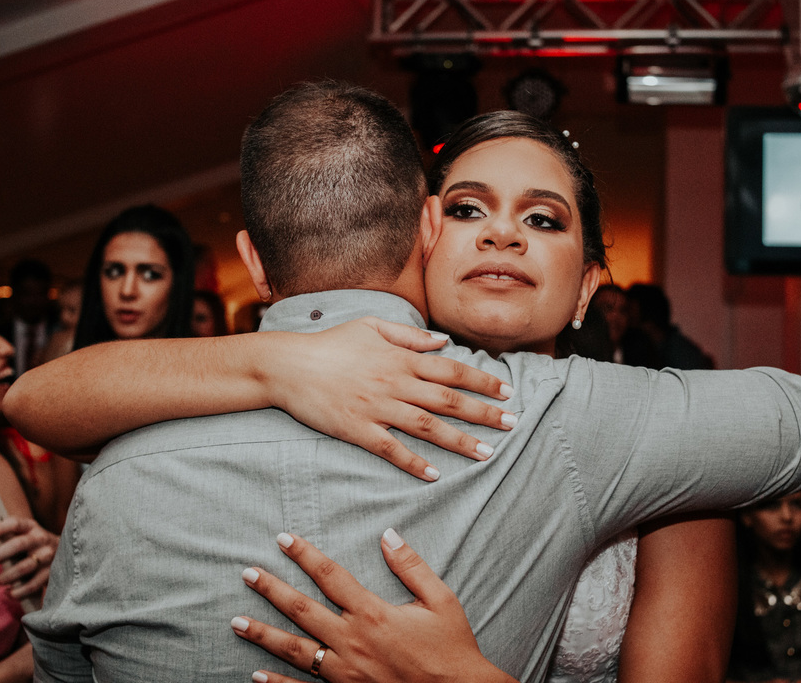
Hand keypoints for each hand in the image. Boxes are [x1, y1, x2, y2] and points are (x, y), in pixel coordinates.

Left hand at [0, 516, 56, 599]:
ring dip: (8, 575)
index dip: (0, 529)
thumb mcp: (23, 534)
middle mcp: (41, 539)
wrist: (64, 552)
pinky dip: (19, 591)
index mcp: (31, 527)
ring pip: (26, 566)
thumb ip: (5, 536)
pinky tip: (9, 592)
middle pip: (19, 544)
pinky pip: (33, 584)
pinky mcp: (51, 573)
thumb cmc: (32, 544)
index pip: (15, 524)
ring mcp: (48, 556)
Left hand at [231, 531, 514, 682]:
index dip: (305, 555)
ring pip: (295, 649)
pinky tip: (257, 674)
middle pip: (302, 610)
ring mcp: (345, 672)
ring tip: (236, 621)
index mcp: (373, 614)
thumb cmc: (451, 648)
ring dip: (263, 634)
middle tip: (247, 573)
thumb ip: (412, 567)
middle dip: (272, 589)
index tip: (283, 539)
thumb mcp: (441, 600)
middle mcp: (352, 641)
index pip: (330, 576)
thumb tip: (389, 535)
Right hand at [271, 318, 515, 481]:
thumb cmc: (329, 343)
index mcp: (401, 358)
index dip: (482, 381)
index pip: (452, 370)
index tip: (506, 392)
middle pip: (449, 400)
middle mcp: (395, 383)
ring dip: (460, 441)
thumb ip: (409, 334)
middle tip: (512, 425)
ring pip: (428, 427)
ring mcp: (378, 408)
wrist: (288, 365)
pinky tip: (435, 474)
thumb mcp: (371, 326)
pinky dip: (414, 462)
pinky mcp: (358, 430)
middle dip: (483, 413)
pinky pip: (392, 449)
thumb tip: (442, 341)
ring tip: (487, 453)